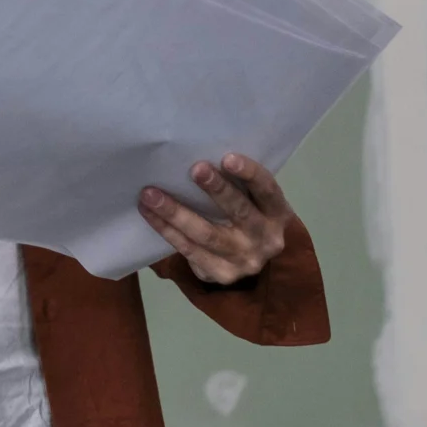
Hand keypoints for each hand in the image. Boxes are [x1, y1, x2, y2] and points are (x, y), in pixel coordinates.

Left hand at [139, 153, 292, 285]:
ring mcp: (245, 260)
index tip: (227, 158)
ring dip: (176, 212)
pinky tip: (149, 213)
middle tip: (194, 169)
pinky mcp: (223, 274)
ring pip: (207, 234)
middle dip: (217, 189)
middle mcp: (266, 238)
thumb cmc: (248, 216)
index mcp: (278, 213)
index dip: (250, 174)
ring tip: (150, 194)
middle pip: (239, 212)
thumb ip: (239, 184)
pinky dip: (166, 230)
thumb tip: (195, 152)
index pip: (268, 190)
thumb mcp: (254, 201)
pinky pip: (189, 250)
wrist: (250, 261)